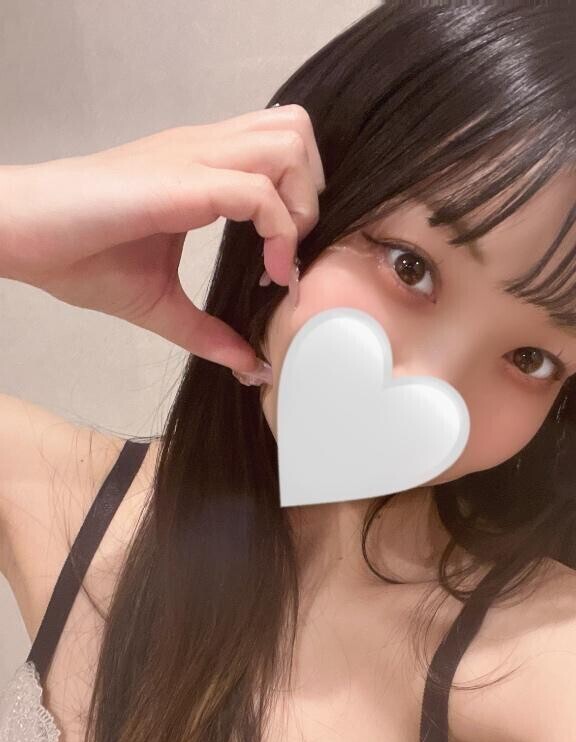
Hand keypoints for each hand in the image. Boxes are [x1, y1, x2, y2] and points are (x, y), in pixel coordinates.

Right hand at [0, 104, 324, 374]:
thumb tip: (249, 365)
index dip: (299, 202)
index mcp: (202, 169)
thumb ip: (207, 331)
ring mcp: (194, 158)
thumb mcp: (159, 304)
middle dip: (311, 191)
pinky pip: (259, 188)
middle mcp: (204, 152)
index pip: (280, 149)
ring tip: (278, 258)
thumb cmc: (77, 257)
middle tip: (289, 249)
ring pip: (289, 143)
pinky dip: (279, 230)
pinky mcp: (183, 180)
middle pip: (297, 130)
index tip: (280, 268)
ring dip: (300, 204)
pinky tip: (266, 270)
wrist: (22, 238)